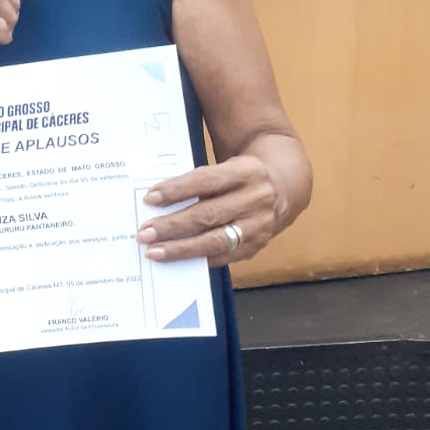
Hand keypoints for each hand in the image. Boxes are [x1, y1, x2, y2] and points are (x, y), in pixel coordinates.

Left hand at [135, 155, 280, 264]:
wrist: (284, 187)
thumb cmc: (241, 177)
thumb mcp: (227, 168)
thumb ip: (198, 182)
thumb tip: (158, 201)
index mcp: (245, 171)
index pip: (205, 181)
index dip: (176, 190)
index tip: (150, 198)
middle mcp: (256, 199)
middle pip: (208, 214)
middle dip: (173, 226)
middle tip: (145, 233)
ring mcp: (259, 225)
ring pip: (216, 240)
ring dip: (181, 248)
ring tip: (155, 251)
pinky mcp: (258, 246)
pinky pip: (224, 257)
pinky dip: (199, 259)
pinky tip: (178, 261)